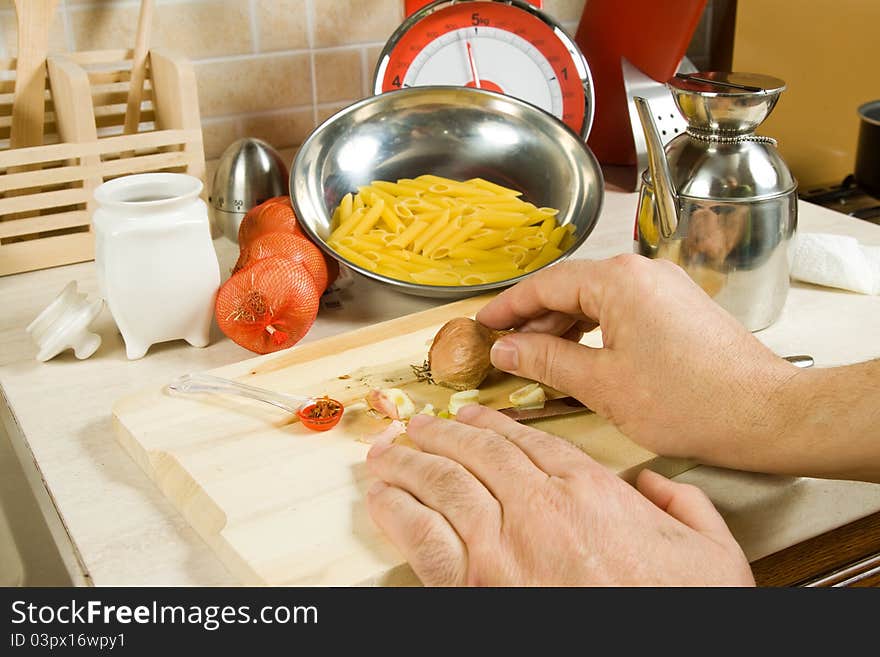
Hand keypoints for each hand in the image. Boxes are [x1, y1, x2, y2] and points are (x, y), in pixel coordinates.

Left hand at [366, 405, 753, 585]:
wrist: (648, 650)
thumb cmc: (679, 606)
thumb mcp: (708, 549)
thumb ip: (683, 503)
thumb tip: (656, 485)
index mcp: (589, 490)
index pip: (526, 442)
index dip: (489, 424)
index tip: (468, 416)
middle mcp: (538, 506)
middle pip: (476, 453)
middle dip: (439, 434)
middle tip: (416, 424)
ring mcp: (502, 545)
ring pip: (443, 483)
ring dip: (409, 462)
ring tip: (387, 450)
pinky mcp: (475, 586)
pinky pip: (424, 536)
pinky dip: (397, 511)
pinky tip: (381, 497)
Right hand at [476, 255, 801, 470]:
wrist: (764, 414)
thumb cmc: (687, 401)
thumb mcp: (601, 384)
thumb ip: (546, 360)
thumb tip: (505, 349)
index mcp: (618, 280)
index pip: (545, 285)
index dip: (508, 307)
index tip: (482, 324)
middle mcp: (642, 272)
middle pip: (570, 289)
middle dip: (534, 321)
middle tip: (504, 349)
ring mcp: (664, 288)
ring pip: (596, 301)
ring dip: (563, 329)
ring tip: (536, 360)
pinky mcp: (678, 308)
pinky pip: (622, 311)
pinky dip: (594, 332)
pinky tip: (580, 359)